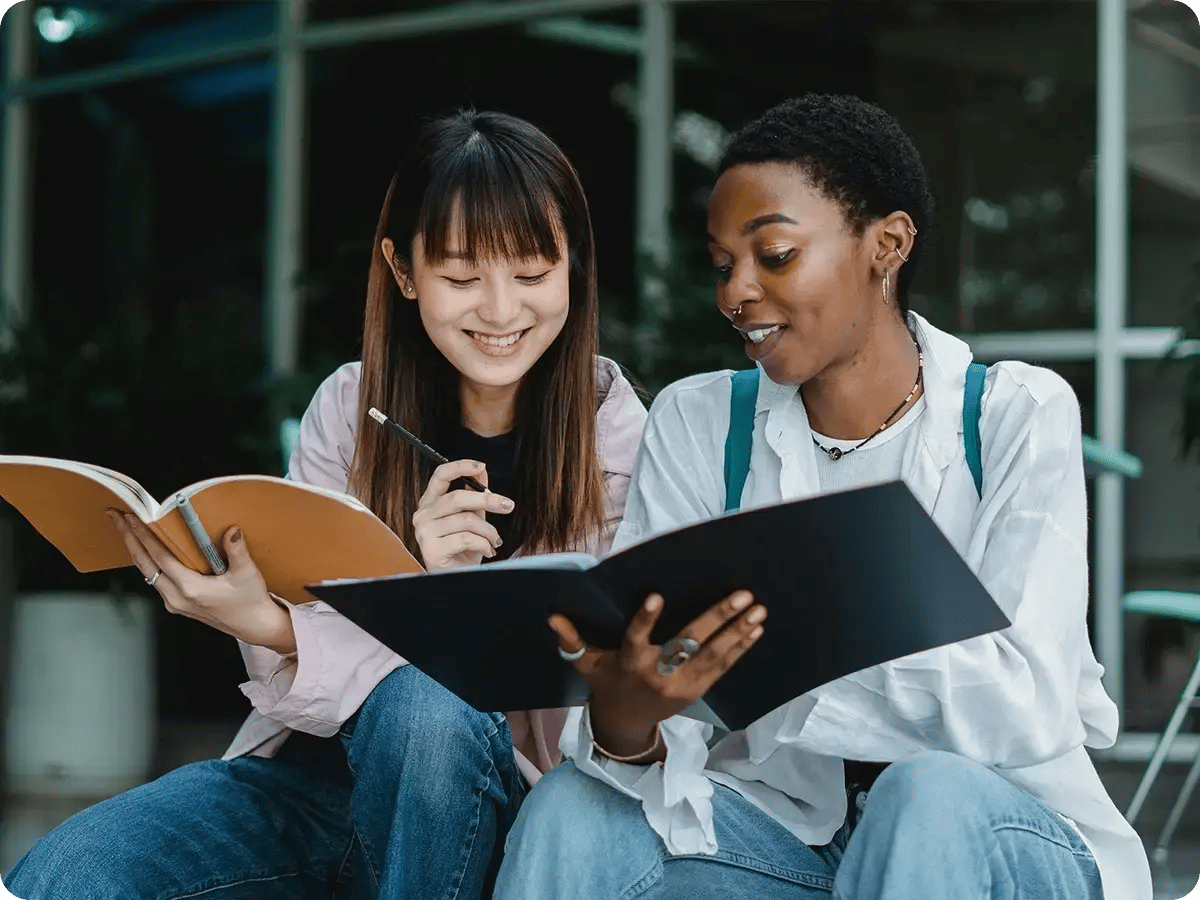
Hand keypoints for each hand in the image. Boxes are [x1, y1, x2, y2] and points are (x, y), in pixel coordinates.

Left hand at [109, 511, 295, 653]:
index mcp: (191, 590)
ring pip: (147, 573)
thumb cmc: (251, 603)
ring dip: (136, 550)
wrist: (255, 625)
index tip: (133, 519)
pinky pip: (156, 579)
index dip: (144, 536)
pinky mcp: (178, 603)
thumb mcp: (247, 574)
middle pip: (144, 565)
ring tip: (129, 530)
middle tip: (119, 518)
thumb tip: (231, 531)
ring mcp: (175, 602)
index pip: (159, 558)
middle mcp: (177, 598)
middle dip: (129, 539)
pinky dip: (148, 561)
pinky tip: (147, 550)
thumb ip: (237, 550)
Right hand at [412, 459, 513, 569]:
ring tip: (495, 541)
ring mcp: (424, 533)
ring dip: (488, 531)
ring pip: (466, 520)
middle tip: (508, 506)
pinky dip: (483, 544)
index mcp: (430, 503)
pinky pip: (466, 539)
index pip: (440, 476)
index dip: (460, 467)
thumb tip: (482, 470)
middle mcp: (423, 515)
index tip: (481, 466)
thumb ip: (475, 494)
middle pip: (457, 497)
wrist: (459, 580)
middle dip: (487, 501)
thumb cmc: (464, 550)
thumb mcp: (473, 518)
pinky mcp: (431, 550)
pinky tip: (488, 551)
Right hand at [550, 591, 766, 758]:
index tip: (655, 597)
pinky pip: (722, 668)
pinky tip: (756, 629)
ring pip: (713, 656)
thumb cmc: (606, 683)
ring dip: (738, 632)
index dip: (645, 620)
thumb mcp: (586, 664)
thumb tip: (552, 617)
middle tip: (741, 596)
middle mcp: (658, 675)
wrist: (626, 725)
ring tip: (758, 609)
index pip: (635, 639)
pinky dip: (740, 648)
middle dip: (717, 620)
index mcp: (629, 664)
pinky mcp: (698, 691)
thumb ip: (572, 641)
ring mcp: (682, 685)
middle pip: (689, 645)